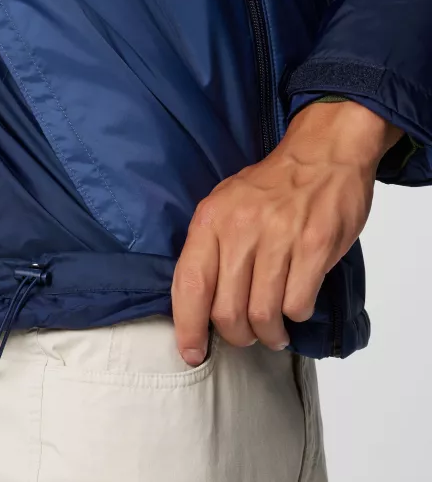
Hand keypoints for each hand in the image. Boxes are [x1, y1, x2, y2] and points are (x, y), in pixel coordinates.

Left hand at [172, 100, 402, 364]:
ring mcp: (278, 237)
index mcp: (210, 220)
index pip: (189, 284)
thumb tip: (196, 303)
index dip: (188, 327)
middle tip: (247, 335)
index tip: (191, 353)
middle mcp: (240, 229)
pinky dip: (296, 314)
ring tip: (274, 331)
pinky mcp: (314, 245)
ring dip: (269, 333)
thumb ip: (209, 248)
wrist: (321, 155)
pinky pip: (298, 303)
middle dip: (237, 336)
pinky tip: (296, 304)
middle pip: (227, 310)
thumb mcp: (224, 205)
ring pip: (263, 314)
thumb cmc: (270, 187)